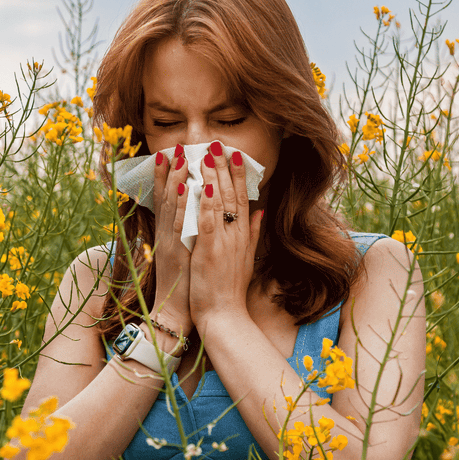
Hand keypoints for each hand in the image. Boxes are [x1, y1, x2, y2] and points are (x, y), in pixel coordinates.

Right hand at [151, 146, 192, 335]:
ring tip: (176, 157)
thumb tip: (208, 216)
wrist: (177, 314)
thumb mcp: (193, 255)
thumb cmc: (190, 286)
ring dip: (173, 179)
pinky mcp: (176, 254)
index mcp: (173, 235)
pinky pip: (179, 225)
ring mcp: (171, 243)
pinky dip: (180, 205)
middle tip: (174, 146)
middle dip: (170, 170)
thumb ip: (199, 234)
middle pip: (167, 197)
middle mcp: (168, 235)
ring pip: (171, 206)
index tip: (174, 154)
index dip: (171, 176)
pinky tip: (182, 188)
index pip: (171, 200)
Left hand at [189, 142, 262, 329]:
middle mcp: (236, 235)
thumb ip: (253, 233)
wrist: (225, 315)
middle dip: (223, 168)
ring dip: (211, 177)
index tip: (234, 154)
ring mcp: (223, 242)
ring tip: (205, 154)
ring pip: (218, 203)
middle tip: (218, 144)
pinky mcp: (208, 251)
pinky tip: (198, 185)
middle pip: (231, 195)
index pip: (242, 198)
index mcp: (243, 235)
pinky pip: (205, 222)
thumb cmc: (231, 289)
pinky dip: (202, 203)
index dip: (238, 174)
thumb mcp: (246, 258)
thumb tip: (260, 210)